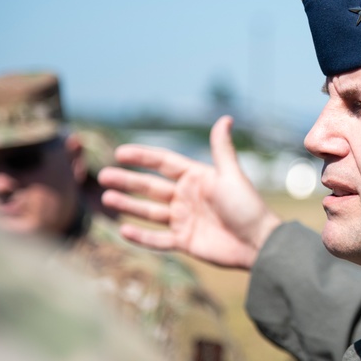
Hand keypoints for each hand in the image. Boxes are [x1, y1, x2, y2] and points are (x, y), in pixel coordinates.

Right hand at [98, 116, 281, 268]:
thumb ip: (222, 148)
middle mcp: (187, 197)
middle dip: (127, 181)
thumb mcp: (231, 175)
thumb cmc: (247, 206)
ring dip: (128, 205)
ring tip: (107, 199)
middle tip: (102, 176)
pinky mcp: (185, 242)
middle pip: (150, 187)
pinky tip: (123, 230)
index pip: (163, 164)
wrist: (258, 243)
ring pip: (149, 212)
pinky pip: (158, 239)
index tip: (119, 152)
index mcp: (197, 178)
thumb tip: (226, 118)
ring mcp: (184, 220)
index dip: (142, 158)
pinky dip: (141, 236)